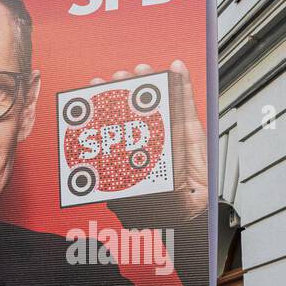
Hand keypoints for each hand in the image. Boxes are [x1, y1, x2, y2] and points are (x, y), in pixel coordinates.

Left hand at [89, 60, 207, 222]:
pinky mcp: (190, 131)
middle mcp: (147, 139)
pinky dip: (183, 84)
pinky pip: (186, 104)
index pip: (113, 123)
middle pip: (135, 108)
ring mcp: (169, 133)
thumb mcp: (134, 194)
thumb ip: (123, 174)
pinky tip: (176, 69)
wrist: (191, 216)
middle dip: (125, 90)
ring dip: (151, 83)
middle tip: (119, 78)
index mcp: (128, 152)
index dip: (102, 105)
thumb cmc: (160, 210)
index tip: (93, 89)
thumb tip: (107, 157)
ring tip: (143, 70)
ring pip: (159, 102)